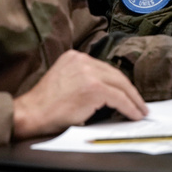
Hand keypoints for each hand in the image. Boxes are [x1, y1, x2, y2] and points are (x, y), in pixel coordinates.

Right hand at [12, 49, 147, 139]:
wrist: (31, 114)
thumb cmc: (45, 105)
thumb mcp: (64, 80)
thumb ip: (83, 78)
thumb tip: (107, 92)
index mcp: (74, 57)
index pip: (104, 68)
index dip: (118, 82)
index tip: (127, 92)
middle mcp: (83, 60)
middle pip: (115, 74)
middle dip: (129, 90)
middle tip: (139, 103)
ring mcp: (89, 72)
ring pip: (120, 84)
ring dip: (133, 99)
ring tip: (140, 110)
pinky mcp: (94, 88)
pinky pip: (119, 98)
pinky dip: (130, 107)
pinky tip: (134, 114)